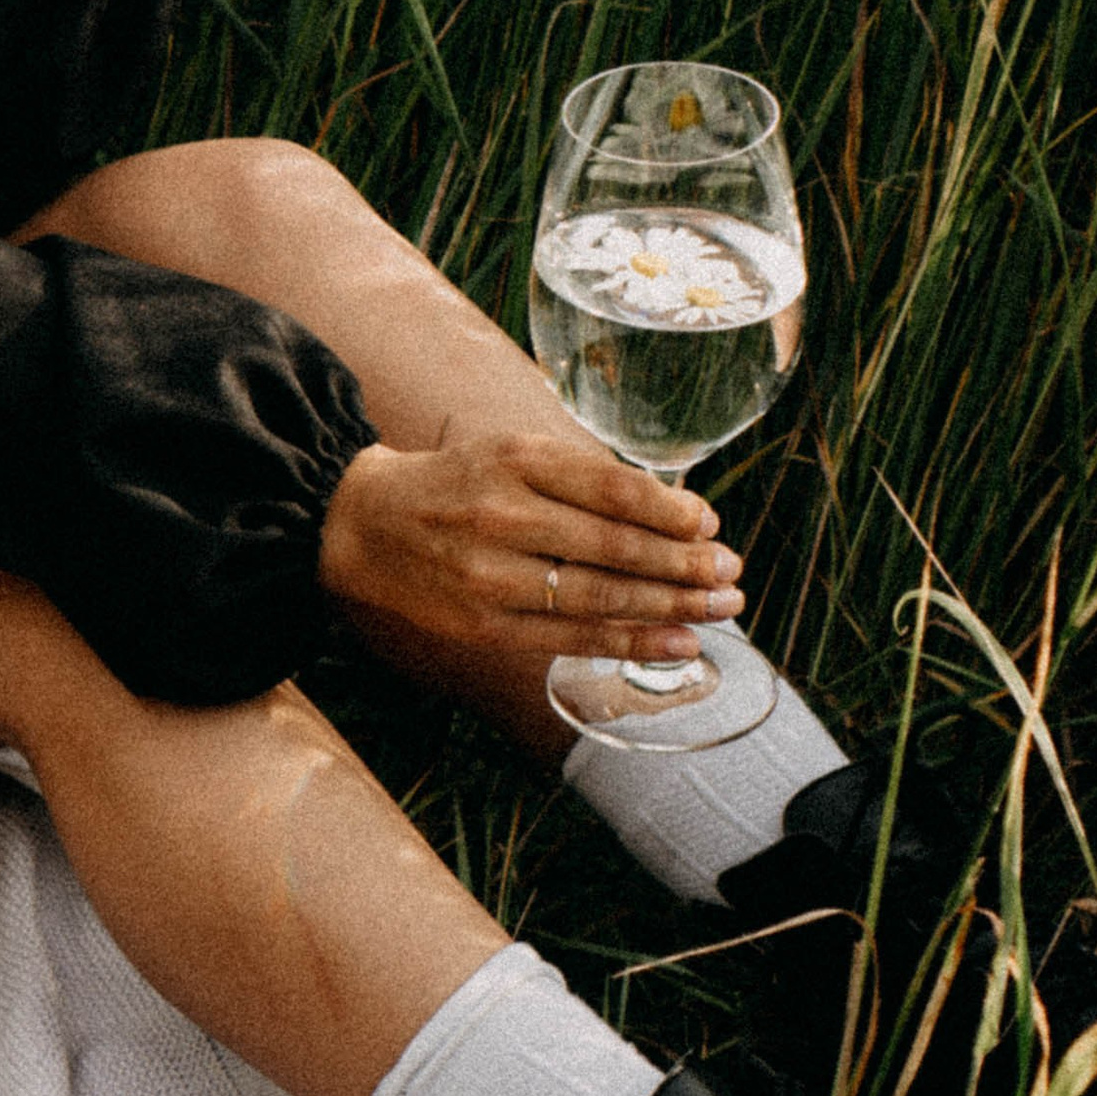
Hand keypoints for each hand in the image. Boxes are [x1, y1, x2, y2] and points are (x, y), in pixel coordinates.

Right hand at [316, 436, 746, 661]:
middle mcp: (501, 515)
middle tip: (731, 574)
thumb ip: (582, 477)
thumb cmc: (457, 484)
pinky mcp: (483, 624)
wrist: (365, 525)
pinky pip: (570, 638)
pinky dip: (630, 642)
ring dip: (670, 606)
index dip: (669, 510)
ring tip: (720, 609)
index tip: (709, 524)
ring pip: (598, 597)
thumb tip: (676, 515)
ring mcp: (490, 575)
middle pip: (613, 546)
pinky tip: (677, 642)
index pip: (610, 488)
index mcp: (514, 460)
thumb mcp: (513, 452)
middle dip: (683, 565)